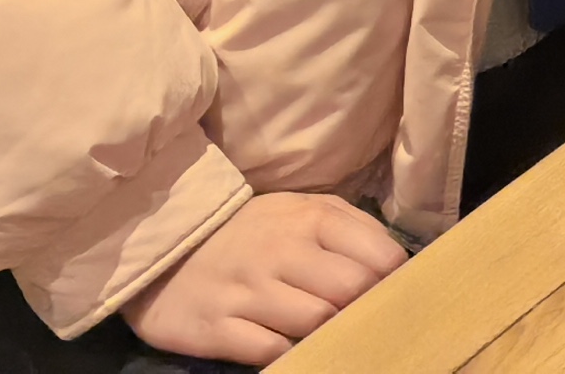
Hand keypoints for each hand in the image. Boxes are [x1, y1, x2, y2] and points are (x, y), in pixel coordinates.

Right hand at [126, 191, 409, 362]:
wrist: (168, 248)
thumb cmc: (253, 231)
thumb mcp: (303, 211)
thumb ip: (352, 228)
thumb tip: (396, 263)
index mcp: (311, 219)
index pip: (379, 256)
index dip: (393, 279)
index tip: (391, 291)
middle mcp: (280, 252)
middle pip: (351, 290)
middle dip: (363, 306)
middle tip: (358, 314)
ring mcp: (246, 292)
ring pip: (316, 321)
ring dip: (328, 331)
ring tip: (326, 329)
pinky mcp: (215, 329)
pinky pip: (271, 350)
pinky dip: (289, 352)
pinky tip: (289, 344)